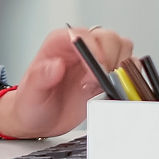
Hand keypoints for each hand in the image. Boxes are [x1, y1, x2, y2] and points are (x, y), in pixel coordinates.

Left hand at [0, 26, 134, 138]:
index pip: (84, 35)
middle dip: (109, 60)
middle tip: (96, 83)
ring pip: (121, 48)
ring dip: (119, 68)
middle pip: (108, 38)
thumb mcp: (32, 93)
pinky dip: (127, 78)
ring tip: (101, 86)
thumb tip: (55, 65)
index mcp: (59, 43)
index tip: (97, 70)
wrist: (38, 122)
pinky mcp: (104, 76)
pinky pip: (126, 67)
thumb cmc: (31, 104)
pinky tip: (111, 90)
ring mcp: (94, 61)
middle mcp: (79, 48)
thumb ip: (40, 77)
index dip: (95, 50)